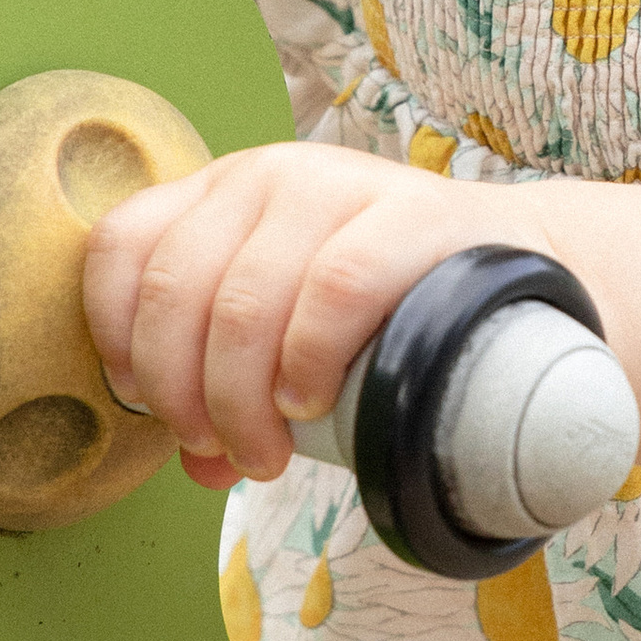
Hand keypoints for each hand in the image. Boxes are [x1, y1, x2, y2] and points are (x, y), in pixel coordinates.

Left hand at [82, 146, 545, 491]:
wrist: (522, 273)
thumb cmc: (388, 314)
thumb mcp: (289, 332)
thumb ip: (234, 387)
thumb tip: (195, 465)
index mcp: (220, 194)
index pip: (123, 248)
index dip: (118, 337)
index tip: (149, 407)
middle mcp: (266, 175)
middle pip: (175, 292)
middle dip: (185, 395)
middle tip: (223, 453)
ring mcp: (337, 183)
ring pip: (243, 301)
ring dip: (239, 400)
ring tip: (266, 454)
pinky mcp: (410, 211)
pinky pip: (332, 289)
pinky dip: (306, 360)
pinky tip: (308, 403)